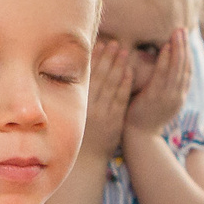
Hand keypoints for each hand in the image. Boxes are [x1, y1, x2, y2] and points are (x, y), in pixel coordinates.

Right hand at [81, 39, 133, 164]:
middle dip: (108, 58)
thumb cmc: (81, 133)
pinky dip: (124, 86)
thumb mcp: (74, 114)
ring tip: (124, 52)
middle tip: (115, 43)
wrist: (87, 160)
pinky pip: (120, 101)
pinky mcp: (114, 122)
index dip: (94, 59)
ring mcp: (102, 114)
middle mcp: (89, 107)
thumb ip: (78, 95)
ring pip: (111, 86)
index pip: (86, 76)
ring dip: (118, 67)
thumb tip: (75, 71)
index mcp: (78, 103)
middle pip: (100, 77)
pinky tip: (129, 72)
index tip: (100, 44)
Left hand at [123, 29, 192, 142]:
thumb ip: (162, 87)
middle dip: (185, 47)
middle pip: (185, 67)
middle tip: (183, 30)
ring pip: (178, 69)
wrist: (139, 138)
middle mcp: (178, 96)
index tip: (185, 39)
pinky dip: (166, 61)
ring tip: (177, 33)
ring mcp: (169, 97)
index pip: (187, 72)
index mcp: (179, 97)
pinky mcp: (157, 98)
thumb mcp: (158, 101)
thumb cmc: (144, 118)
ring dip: (178, 49)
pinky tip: (166, 48)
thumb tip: (161, 71)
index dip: (187, 54)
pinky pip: (163, 76)